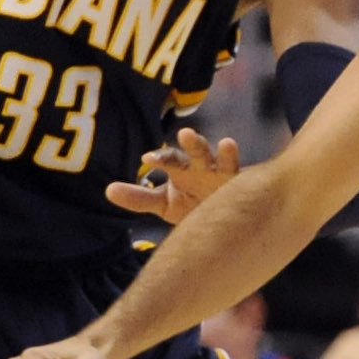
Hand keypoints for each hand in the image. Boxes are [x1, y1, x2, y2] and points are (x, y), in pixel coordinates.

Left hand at [105, 128, 240, 225]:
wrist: (224, 225)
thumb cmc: (193, 208)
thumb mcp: (164, 204)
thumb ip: (139, 197)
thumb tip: (107, 190)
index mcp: (184, 169)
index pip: (171, 160)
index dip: (161, 158)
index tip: (147, 158)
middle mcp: (206, 168)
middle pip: (198, 151)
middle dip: (193, 143)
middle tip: (186, 133)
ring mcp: (228, 178)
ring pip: (226, 160)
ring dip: (227, 152)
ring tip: (228, 142)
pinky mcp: (246, 191)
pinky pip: (247, 181)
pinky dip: (250, 175)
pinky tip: (250, 169)